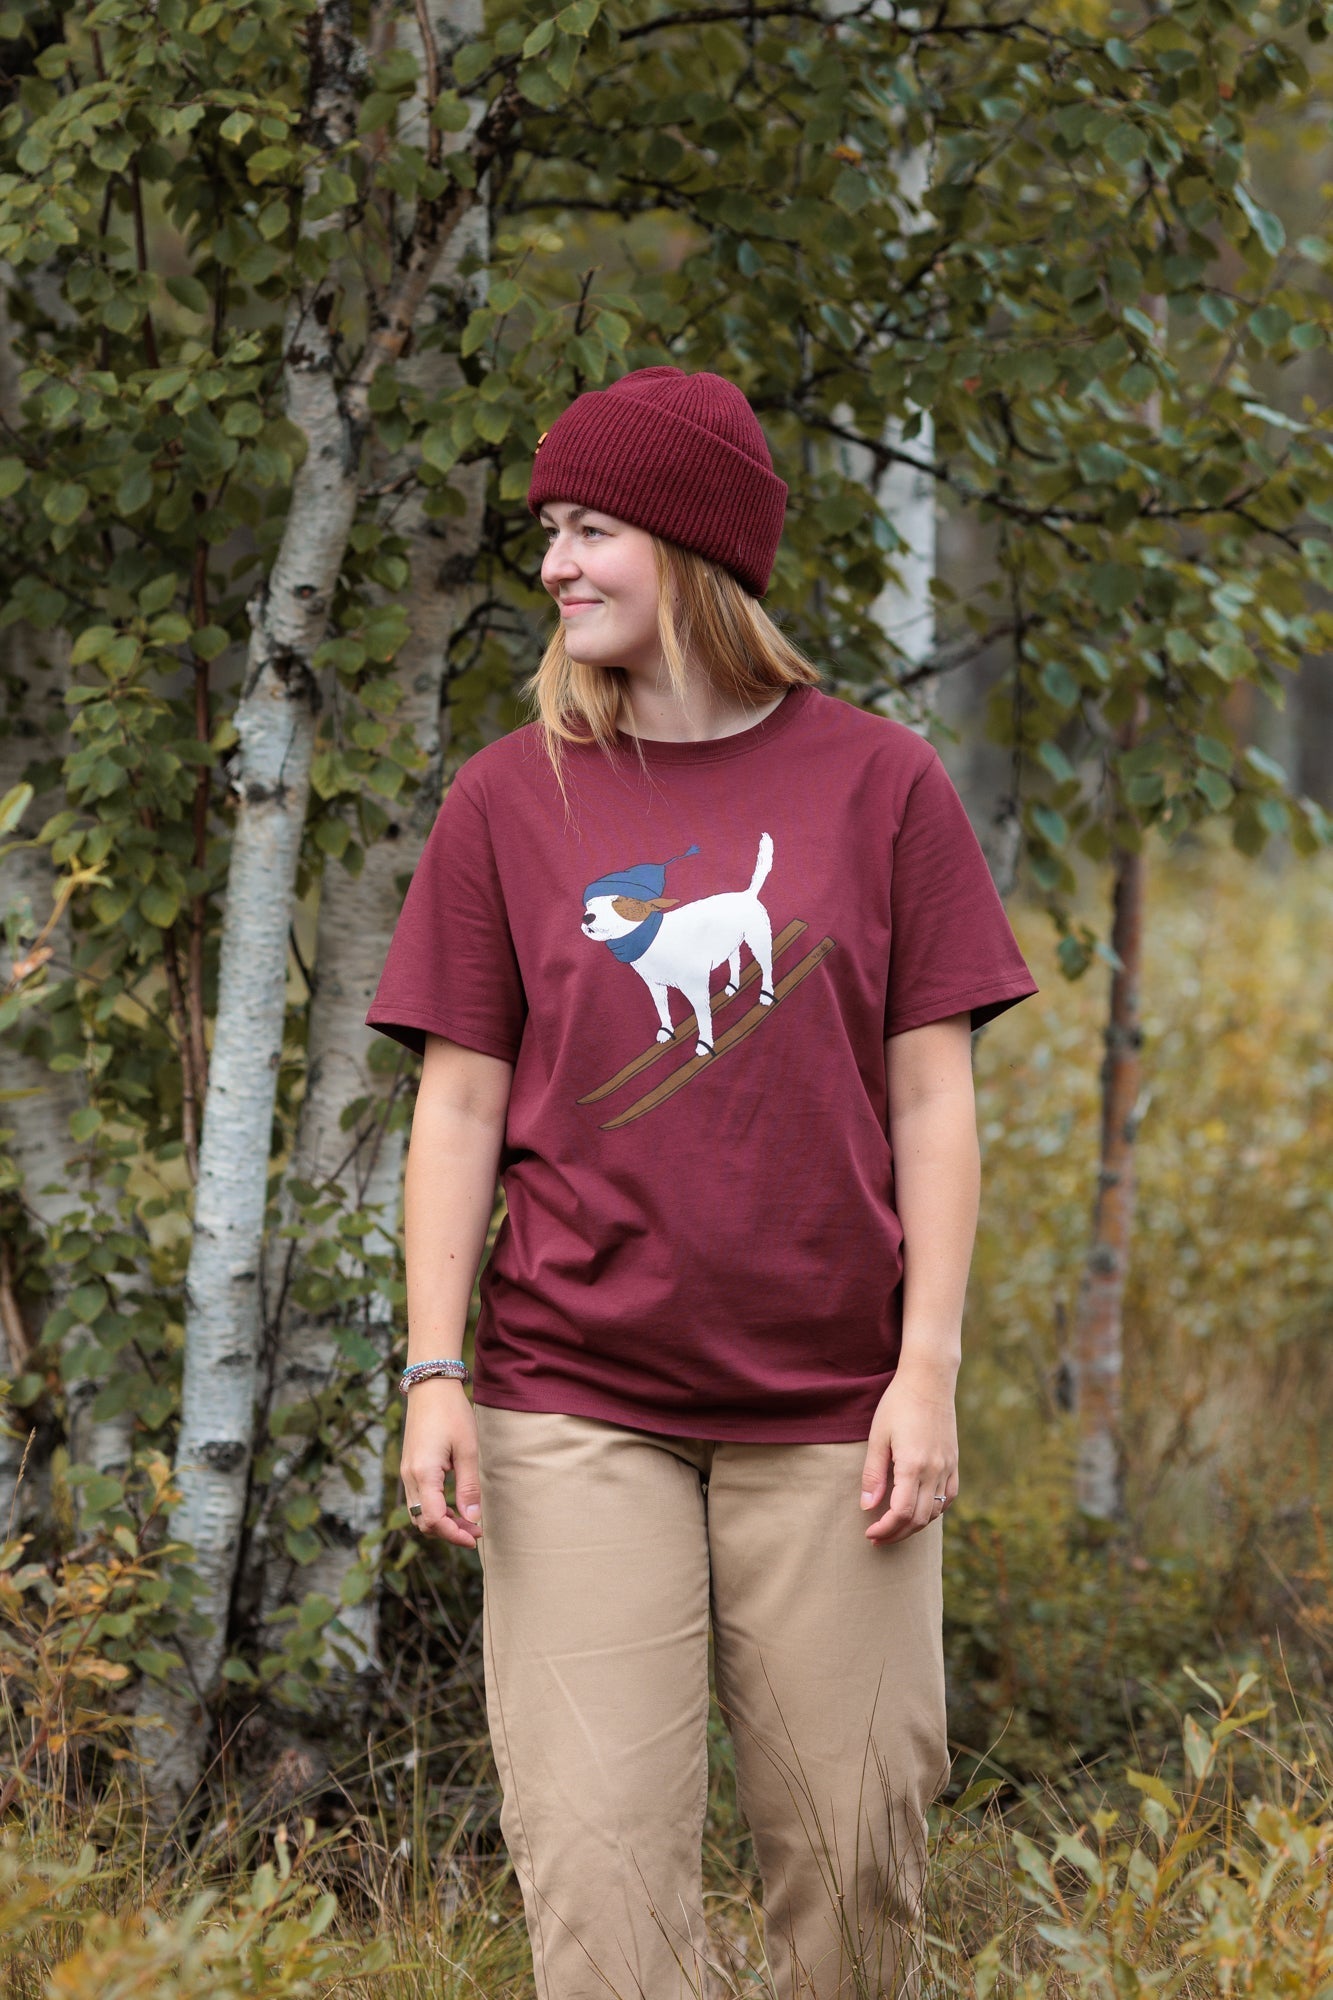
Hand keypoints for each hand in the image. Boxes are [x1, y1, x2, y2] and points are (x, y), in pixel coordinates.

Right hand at [400, 1377, 482, 1547]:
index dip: (454, 1534)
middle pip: (423, 1521)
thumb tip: (473, 1519)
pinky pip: (418, 1500)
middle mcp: (409, 1476)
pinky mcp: (409, 1467)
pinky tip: (454, 1507)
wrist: (430, 1387)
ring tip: (468, 1521)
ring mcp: (406, 1472)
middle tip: (475, 1531)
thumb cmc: (452, 1413)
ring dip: (441, 1522)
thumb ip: (469, 1486)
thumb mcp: (467, 1449)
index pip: (433, 1520)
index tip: (475, 1537)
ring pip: (419, 1513)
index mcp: (423, 1473)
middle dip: (448, 1532)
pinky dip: (434, 1509)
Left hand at [859, 1368, 958, 1544]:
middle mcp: (934, 1470)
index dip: (885, 1529)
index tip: (869, 1533)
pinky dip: (934, 1511)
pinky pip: (949, 1497)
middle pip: (918, 1519)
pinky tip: (919, 1510)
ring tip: (894, 1526)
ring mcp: (948, 1467)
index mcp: (913, 1465)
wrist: (929, 1380)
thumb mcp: (878, 1436)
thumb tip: (867, 1507)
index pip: (901, 1513)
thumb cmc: (898, 1404)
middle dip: (897, 1534)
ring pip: (935, 1512)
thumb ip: (873, 1474)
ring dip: (914, 1525)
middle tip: (877, 1537)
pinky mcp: (954, 1462)